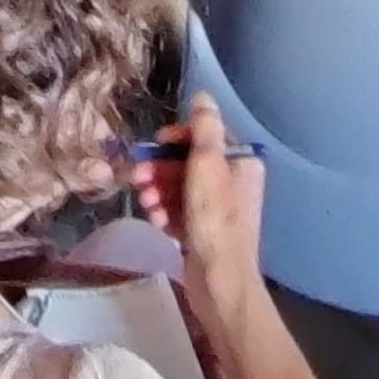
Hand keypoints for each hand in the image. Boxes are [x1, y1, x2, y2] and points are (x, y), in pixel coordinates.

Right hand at [134, 94, 268, 331]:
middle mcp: (232, 181)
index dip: (175, 139)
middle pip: (188, 162)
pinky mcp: (204, 231)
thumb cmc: (214, 221)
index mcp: (240, 161)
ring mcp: (218, 208)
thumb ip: (204, 129)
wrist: (220, 282)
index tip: (152, 148)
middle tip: (138, 179)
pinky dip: (166, 213)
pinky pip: (179, 211)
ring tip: (147, 205)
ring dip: (159, 191)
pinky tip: (157, 222)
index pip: (204, 136)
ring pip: (180, 187)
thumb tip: (203, 96)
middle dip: (160, 169)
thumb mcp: (207, 167)